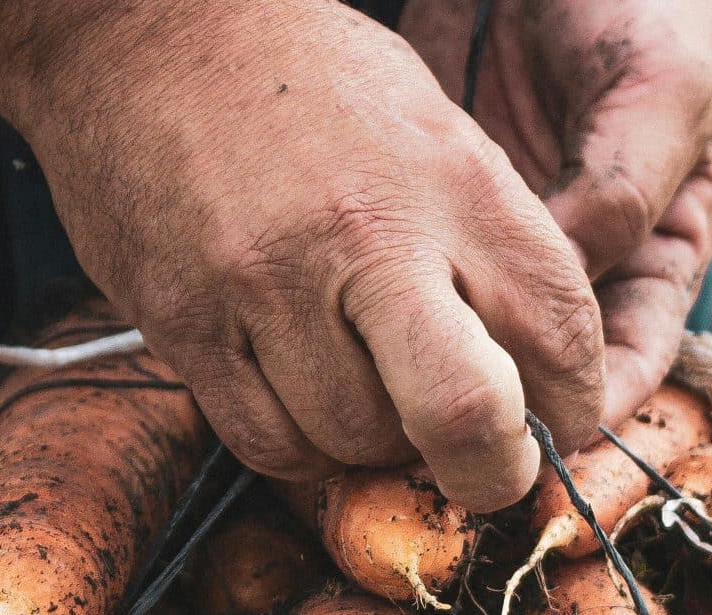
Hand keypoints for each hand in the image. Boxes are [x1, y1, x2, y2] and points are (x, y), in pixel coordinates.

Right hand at [0, 0, 605, 512]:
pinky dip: (298, 444)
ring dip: (377, 446)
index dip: (575, 407)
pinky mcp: (183, 323)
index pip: (559, 334)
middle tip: (485, 472)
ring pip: (356, 444)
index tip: (556, 423)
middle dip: (492, 473)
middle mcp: (364, 236)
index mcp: (451, 179)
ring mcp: (266, 285)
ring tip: (366, 388)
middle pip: (467, 418)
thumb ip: (491, 241)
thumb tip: (540, 377)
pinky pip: (268, 445)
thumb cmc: (303, 83)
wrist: (137, 30)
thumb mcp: (431, 125)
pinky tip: (298, 392)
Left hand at [401, 0, 711, 424]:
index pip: (625, 363)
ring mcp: (497, 232)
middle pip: (538, 369)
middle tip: (446, 441)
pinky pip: (406, 271)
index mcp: (653, 246)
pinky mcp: (433, 200)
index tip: (535, 445)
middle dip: (498, 412)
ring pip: (466, 332)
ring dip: (430, 369)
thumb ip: (624, 190)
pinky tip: (343, 325)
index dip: (586, 413)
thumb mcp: (662, 86)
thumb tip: (558, 295)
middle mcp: (575, 255)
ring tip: (388, 397)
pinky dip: (378, 304)